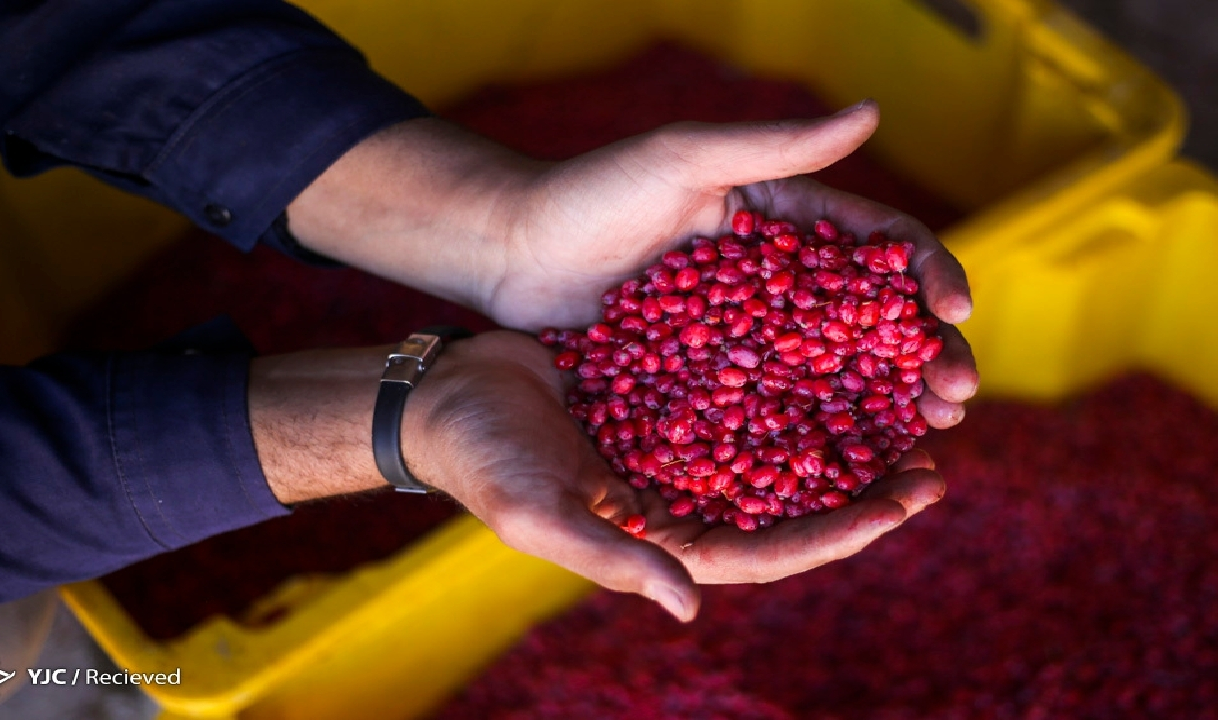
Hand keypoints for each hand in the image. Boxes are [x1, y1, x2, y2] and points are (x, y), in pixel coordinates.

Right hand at [404, 331, 945, 620]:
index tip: (905, 503)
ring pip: (781, 444)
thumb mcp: (542, 514)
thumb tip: (688, 608)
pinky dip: (794, 375)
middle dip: (864, 489)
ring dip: (842, 429)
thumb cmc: (487, 460)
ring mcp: (684, 446)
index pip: (769, 549)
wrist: (452, 392)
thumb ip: (614, 558)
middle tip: (932, 460)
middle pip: (792, 501)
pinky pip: (747, 389)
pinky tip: (836, 349)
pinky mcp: (674, 395)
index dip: (839, 532)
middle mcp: (686, 497)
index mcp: (664, 539)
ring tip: (905, 406)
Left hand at [487, 101, 976, 426]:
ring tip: (927, 434)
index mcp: (787, 221)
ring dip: (888, 402)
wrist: (512, 252)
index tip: (957, 311)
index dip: (928, 274)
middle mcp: (780, 281)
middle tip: (957, 396)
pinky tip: (850, 466)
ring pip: (837, 371)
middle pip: (874, 319)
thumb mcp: (681, 159)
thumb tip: (873, 113)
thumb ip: (774, 146)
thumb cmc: (591, 193)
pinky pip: (777, 408)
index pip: (880, 246)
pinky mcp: (713, 379)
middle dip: (927, 354)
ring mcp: (749, 335)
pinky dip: (818, 433)